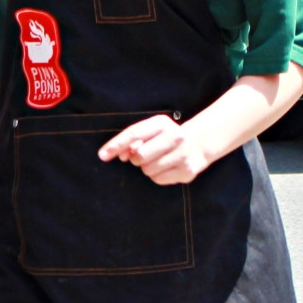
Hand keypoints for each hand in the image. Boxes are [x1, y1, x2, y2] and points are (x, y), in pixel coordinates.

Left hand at [99, 114, 214, 184]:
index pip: (134, 133)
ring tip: (158, 160)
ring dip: (147, 168)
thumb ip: (134, 140)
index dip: (116, 145)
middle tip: (144, 155)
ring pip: (148, 170)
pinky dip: (157, 176)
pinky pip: (158, 179)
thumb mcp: (152, 131)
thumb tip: (121, 155)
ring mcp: (182, 154)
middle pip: (139, 156)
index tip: (103, 155)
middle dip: (136, 159)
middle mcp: (175, 136)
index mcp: (162, 123)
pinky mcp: (187, 171)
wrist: (199, 142)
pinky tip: (166, 167)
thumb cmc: (167, 136)